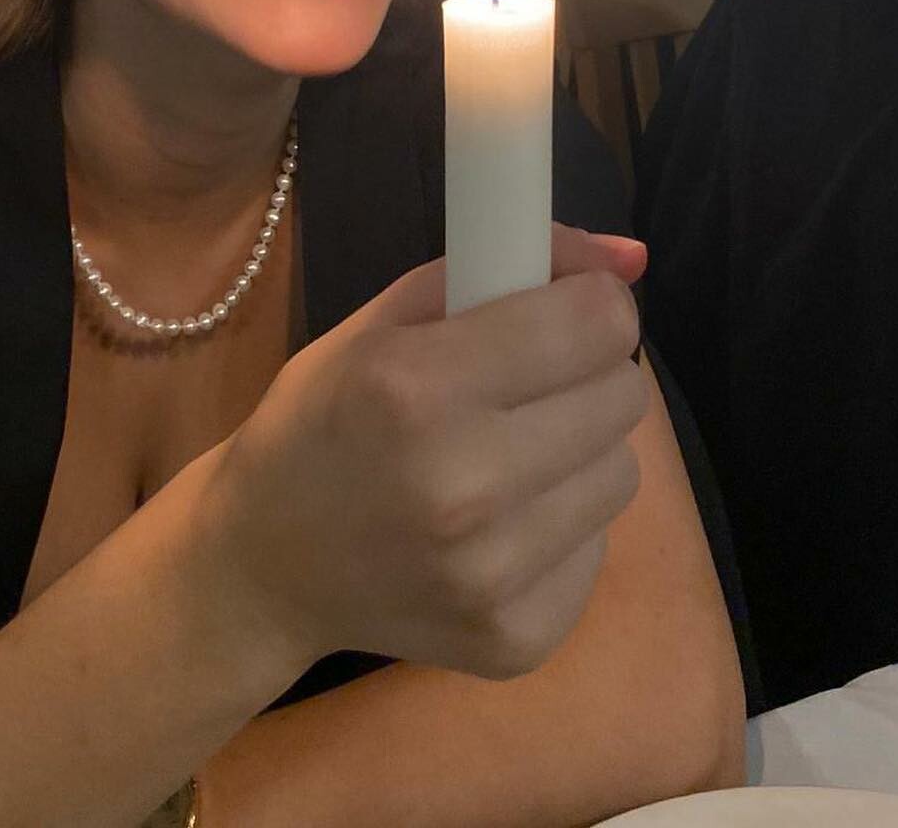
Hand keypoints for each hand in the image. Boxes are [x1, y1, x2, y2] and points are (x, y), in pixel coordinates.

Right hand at [207, 228, 647, 683]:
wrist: (265, 564)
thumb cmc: (322, 419)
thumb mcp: (382, 321)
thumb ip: (500, 265)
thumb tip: (632, 256)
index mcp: (417, 386)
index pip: (594, 323)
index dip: (592, 301)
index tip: (565, 307)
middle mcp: (462, 485)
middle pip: (623, 395)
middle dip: (588, 372)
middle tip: (530, 381)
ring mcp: (492, 575)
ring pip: (624, 473)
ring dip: (580, 450)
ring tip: (509, 453)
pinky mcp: (517, 640)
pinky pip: (599, 547)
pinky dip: (562, 524)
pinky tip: (497, 523)